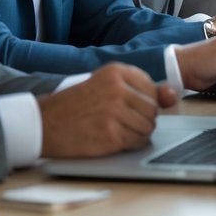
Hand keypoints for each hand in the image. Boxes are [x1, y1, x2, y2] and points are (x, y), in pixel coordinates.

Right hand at [38, 63, 176, 157]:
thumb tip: (172, 95)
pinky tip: (115, 139)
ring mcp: (114, 112)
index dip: (144, 102)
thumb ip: (142, 89)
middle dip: (142, 118)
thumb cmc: (76, 104)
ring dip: (138, 132)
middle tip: (121, 120)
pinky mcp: (111, 135)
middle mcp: (118, 89)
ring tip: (117, 129)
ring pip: (148, 126)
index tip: (128, 105)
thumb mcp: (106, 86)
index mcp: (116, 71)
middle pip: (153, 109)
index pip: (152, 88)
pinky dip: (132, 144)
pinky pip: (138, 141)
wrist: (43, 123)